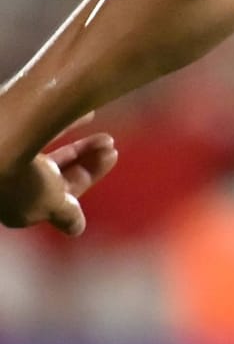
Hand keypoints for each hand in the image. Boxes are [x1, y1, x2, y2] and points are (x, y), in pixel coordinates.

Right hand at [0, 113, 117, 236]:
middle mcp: (10, 185)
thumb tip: (76, 229)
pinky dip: (64, 122)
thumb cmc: (26, 181)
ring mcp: (7, 159)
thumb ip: (66, 215)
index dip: (87, 177)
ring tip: (105, 137)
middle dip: (87, 160)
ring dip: (82, 145)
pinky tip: (88, 114)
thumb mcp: (53, 204)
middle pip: (54, 173)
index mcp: (18, 207)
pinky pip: (39, 129)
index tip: (113, 157)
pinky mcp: (10, 134)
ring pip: (49, 153)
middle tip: (110, 144)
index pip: (59, 196)